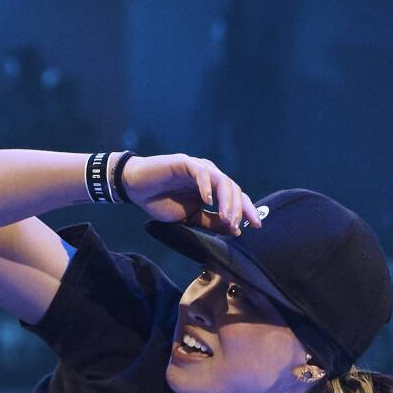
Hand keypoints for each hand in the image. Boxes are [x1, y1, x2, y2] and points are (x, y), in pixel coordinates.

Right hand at [120, 153, 265, 237]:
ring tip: (225, 217)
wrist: (136, 188)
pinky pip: (201, 172)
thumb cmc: (162, 201)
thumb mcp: (190, 218)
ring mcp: (198, 168)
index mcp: (212, 188)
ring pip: (221, 180)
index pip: (236, 197)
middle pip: (233, 188)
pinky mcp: (184, 163)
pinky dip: (206, 186)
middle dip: (238, 207)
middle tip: (235, 224)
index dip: (247, 210)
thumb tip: (235, 229)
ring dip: (226, 200)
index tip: (256, 225)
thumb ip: (211, 222)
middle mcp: (209, 175)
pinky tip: (207, 200)